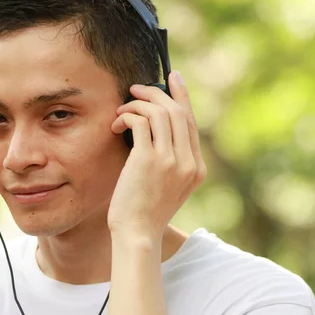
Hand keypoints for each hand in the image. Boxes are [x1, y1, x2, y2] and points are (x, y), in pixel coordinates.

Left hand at [108, 71, 206, 241]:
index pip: (191, 123)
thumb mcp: (169, 187)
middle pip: (178, 112)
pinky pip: (141, 122)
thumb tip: (156, 128)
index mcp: (197, 169)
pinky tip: (117, 124)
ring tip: (122, 110)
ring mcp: (170, 161)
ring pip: (160, 113)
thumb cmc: (146, 212)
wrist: (137, 235)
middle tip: (136, 88)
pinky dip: (127, 116)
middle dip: (156, 93)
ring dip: (138, 104)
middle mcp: (188, 163)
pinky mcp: (148, 160)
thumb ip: (172, 161)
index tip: (172, 79)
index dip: (181, 97)